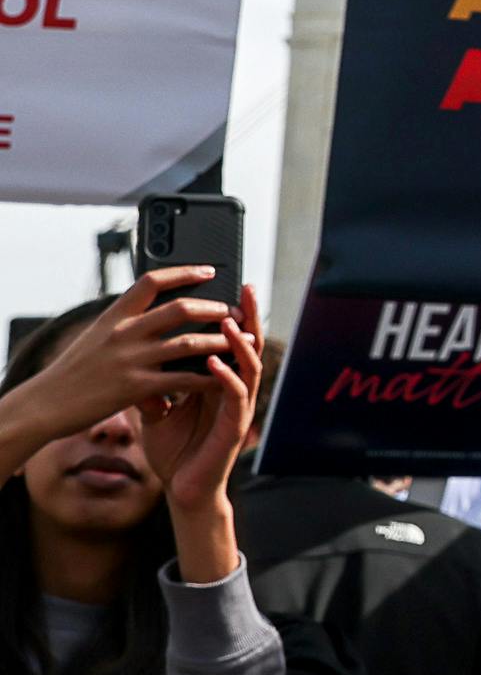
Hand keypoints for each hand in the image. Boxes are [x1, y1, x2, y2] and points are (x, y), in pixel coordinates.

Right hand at [0, 269, 243, 468]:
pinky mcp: (136, 387)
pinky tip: (223, 377)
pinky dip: (208, 377)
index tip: (210, 270)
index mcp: (114, 316)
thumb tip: (151, 311)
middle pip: (180, 309)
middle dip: (214, 309)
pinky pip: (183, 379)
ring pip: (188, 343)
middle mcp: (123, 333)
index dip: (185, 272)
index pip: (152, 282)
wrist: (45, 403)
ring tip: (240, 341)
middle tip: (235, 312)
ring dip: (220, 341)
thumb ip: (123, 324)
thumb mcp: (95, 337)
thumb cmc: (73, 371)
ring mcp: (130, 360)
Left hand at [142, 287, 261, 585]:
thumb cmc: (174, 449)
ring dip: (239, 343)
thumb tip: (134, 355)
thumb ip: (152, 383)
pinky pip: (235, 397)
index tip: (226, 285)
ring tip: (229, 321)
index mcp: (215, 382)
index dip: (230, 313)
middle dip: (248, 316)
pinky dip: (226, 378)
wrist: (181, 488)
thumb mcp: (156, 408)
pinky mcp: (234, 427)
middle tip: (245, 288)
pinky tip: (214, 364)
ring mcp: (236, 408)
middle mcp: (232, 390)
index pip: (227, 340)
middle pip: (246, 345)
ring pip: (248, 366)